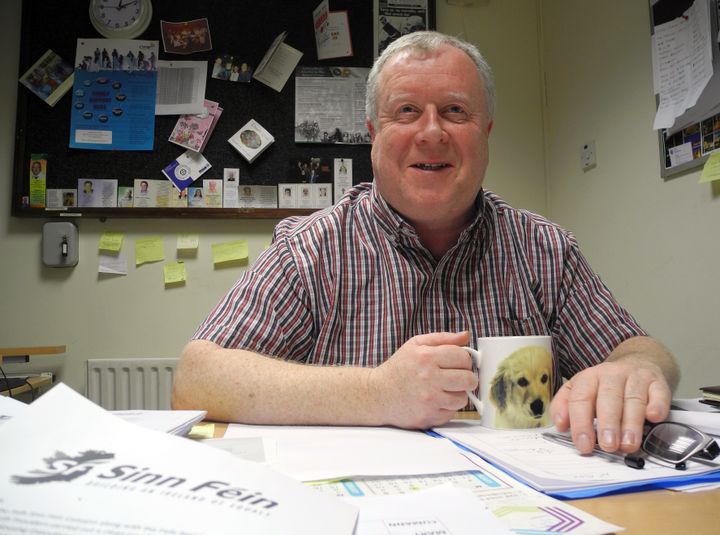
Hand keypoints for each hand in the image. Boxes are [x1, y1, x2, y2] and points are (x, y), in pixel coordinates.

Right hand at [368, 331, 477, 428]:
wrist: (378, 394)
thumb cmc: (398, 368)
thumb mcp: (415, 345)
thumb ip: (442, 338)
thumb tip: (465, 335)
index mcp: (426, 357)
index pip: (463, 357)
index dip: (465, 360)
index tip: (459, 363)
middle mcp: (429, 378)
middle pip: (469, 379)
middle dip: (467, 377)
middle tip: (458, 377)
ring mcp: (429, 399)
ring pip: (463, 398)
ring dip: (457, 394)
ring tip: (445, 389)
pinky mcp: (429, 416)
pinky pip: (451, 412)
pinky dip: (447, 407)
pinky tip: (436, 400)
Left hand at [549, 359, 671, 453]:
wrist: (637, 363)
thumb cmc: (605, 386)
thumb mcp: (580, 390)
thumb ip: (565, 406)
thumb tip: (560, 426)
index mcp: (589, 377)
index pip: (581, 398)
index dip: (581, 423)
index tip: (584, 444)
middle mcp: (611, 374)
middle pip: (608, 398)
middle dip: (607, 424)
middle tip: (608, 446)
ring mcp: (636, 377)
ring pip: (633, 399)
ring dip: (631, 423)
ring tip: (628, 444)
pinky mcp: (657, 382)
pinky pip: (659, 393)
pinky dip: (657, 406)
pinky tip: (653, 417)